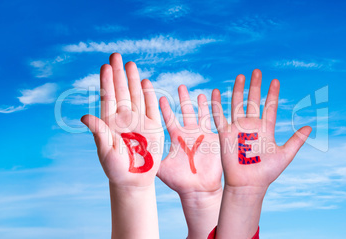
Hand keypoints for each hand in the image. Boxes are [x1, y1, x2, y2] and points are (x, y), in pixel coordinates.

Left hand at [81, 53, 163, 186]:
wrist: (134, 180)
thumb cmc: (116, 169)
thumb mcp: (105, 151)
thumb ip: (98, 132)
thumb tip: (84, 116)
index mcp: (110, 122)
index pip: (108, 97)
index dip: (106, 82)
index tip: (105, 66)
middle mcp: (124, 118)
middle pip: (121, 91)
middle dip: (118, 74)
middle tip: (116, 55)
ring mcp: (139, 121)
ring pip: (135, 95)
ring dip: (133, 80)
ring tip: (130, 64)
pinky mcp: (153, 126)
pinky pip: (150, 107)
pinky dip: (148, 95)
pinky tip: (145, 82)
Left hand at [157, 85, 221, 238]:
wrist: (198, 190)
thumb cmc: (178, 181)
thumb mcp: (160, 168)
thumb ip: (146, 156)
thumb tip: (129, 153)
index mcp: (175, 136)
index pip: (168, 117)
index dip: (165, 107)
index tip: (160, 95)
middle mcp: (188, 133)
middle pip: (185, 111)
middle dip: (183, 98)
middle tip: (181, 86)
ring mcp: (201, 135)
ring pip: (201, 113)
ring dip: (200, 102)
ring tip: (200, 92)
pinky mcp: (214, 138)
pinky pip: (215, 120)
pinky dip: (216, 107)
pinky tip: (216, 94)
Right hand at [212, 69, 311, 190]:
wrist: (248, 184)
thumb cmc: (266, 173)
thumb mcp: (285, 155)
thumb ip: (296, 140)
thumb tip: (310, 126)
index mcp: (266, 129)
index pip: (270, 107)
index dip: (272, 94)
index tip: (275, 81)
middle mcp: (252, 126)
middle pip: (253, 101)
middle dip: (255, 86)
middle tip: (257, 71)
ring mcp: (238, 129)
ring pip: (237, 105)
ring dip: (238, 91)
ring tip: (240, 76)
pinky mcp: (225, 134)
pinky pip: (219, 117)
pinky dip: (217, 105)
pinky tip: (216, 92)